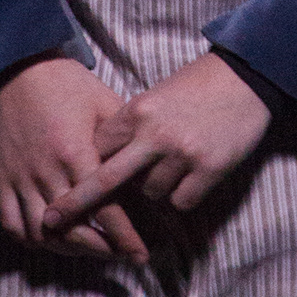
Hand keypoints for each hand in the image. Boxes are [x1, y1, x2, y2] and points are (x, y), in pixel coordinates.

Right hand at [0, 57, 149, 263]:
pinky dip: (29, 239)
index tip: (139, 253)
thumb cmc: (65, 82)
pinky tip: (49, 239)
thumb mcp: (102, 101)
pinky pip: (11, 223)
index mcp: (74, 152)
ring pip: (42, 234)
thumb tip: (145, 164)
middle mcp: (46, 171)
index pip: (103, 208)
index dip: (123, 236)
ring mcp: (21, 178)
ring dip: (67, 249)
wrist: (17, 67)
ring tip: (90, 248)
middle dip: (101, 249)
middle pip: (74, 229)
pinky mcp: (2, 178)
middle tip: (121, 254)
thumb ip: (122, 136)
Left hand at [40, 53, 271, 233]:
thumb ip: (134, 126)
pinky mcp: (208, 170)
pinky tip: (194, 173)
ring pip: (150, 195)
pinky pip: (180, 202)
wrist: (245, 76)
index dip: (91, 166)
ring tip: (176, 162)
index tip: (75, 179)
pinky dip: (183, 195)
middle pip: (107, 180)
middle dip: (76, 203)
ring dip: (156, 188)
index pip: (100, 149)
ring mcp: (182, 154)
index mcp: (139, 110)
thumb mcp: (157, 95)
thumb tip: (108, 158)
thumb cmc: (197, 84)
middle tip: (51, 220)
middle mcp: (155, 134)